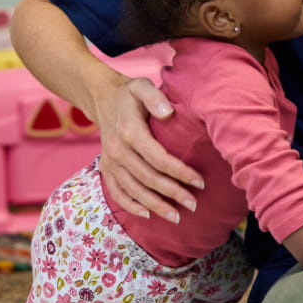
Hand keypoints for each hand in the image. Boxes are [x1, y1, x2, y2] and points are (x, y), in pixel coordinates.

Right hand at [95, 75, 202, 222]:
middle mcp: (118, 150)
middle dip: (172, 193)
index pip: (159, 158)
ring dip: (156, 205)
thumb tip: (168, 113)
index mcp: (130, 132)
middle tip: (194, 204)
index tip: (200, 182)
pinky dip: (131, 205)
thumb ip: (155, 98)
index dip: (180, 172)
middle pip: (148, 178)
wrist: (101, 98)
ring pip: (134, 190)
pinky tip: (148, 215)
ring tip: (177, 216)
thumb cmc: (130, 93)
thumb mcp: (142, 86)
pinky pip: (117, 192)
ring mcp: (110, 161)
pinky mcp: (106, 168)